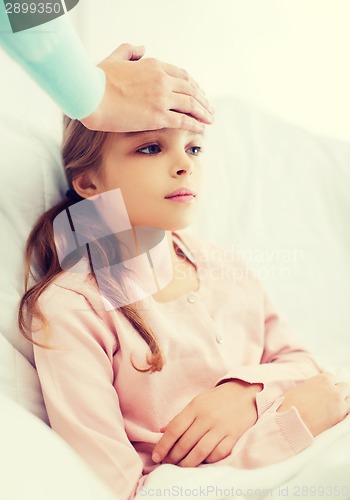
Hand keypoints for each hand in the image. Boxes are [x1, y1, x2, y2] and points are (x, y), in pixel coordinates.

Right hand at [80, 43, 213, 132]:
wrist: (91, 95)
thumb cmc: (97, 79)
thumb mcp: (115, 58)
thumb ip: (129, 50)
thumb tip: (141, 47)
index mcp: (154, 65)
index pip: (182, 75)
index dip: (193, 86)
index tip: (198, 93)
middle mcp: (162, 80)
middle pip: (191, 89)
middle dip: (202, 100)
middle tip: (208, 108)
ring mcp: (161, 98)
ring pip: (191, 104)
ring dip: (203, 112)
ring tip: (210, 119)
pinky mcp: (158, 116)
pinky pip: (183, 120)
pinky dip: (195, 124)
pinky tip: (202, 128)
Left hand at [152, 380, 261, 466]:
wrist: (245, 394)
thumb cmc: (217, 399)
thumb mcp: (197, 402)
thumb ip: (181, 417)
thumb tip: (162, 432)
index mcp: (195, 407)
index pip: (175, 429)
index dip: (163, 445)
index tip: (156, 456)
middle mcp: (207, 417)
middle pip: (185, 443)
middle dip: (173, 457)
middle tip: (167, 463)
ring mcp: (221, 427)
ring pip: (200, 452)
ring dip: (187, 463)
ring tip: (180, 466)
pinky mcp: (233, 436)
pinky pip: (218, 454)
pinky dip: (207, 461)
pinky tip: (201, 462)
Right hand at [277, 373, 349, 436]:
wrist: (292, 422)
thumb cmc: (290, 405)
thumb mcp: (299, 388)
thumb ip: (312, 386)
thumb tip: (314, 390)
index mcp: (323, 380)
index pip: (331, 377)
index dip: (326, 383)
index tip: (322, 389)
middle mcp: (334, 390)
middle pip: (343, 387)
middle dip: (336, 391)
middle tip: (328, 397)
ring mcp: (339, 404)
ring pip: (348, 399)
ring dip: (342, 401)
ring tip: (332, 407)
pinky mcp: (340, 418)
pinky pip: (347, 411)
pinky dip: (342, 411)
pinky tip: (334, 414)